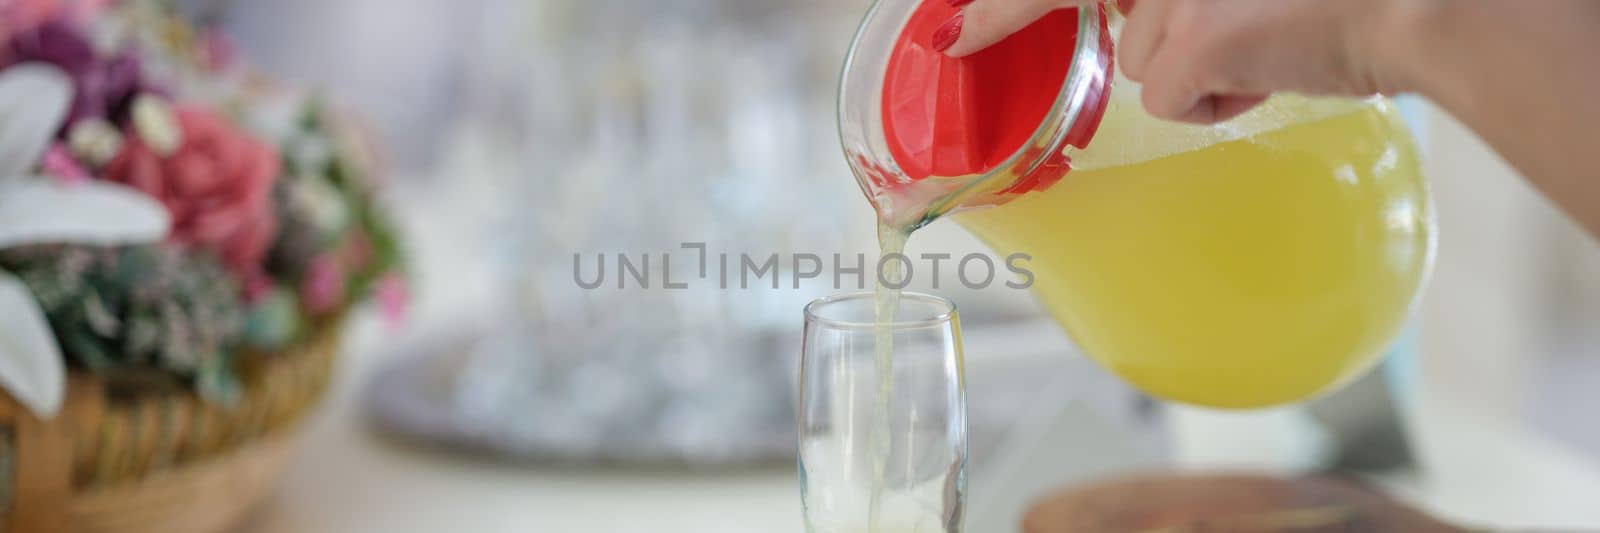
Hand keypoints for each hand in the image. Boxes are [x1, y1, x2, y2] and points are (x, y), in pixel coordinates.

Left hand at [941, 0, 1421, 123]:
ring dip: (1201, 71)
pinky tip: (1267, 76)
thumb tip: (1176, 39)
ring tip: (1272, 47)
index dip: (1002, 10)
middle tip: (1156, 37)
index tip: (952, 32)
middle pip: (1127, 27)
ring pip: (1148, 64)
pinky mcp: (1187, 46)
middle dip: (1156, 44)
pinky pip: (1170, 101)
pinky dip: (1216, 104)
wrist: (1419, 1)